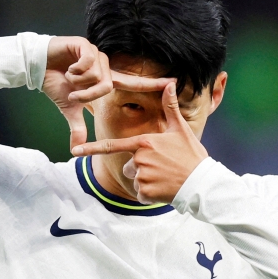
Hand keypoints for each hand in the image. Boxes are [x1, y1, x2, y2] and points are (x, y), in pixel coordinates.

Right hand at [42, 36, 173, 149]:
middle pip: (107, 86)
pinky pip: (88, 62)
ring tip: (69, 77)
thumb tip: (75, 149)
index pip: (133, 82)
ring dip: (80, 82)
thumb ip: (77, 127)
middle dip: (88, 94)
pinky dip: (76, 70)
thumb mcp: (69, 109)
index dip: (152, 83)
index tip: (173, 83)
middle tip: (74, 93)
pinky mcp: (85, 45)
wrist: (37, 68)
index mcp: (105, 78)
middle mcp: (104, 65)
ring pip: (97, 75)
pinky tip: (68, 67)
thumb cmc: (56, 85)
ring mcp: (96, 54)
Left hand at [71, 83, 208, 203]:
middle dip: (141, 169)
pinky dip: (150, 195)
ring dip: (147, 182)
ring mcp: (141, 176)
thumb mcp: (180, 130)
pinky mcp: (145, 192)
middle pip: (128, 166)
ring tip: (165, 178)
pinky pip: (140, 194)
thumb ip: (170, 107)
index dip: (91, 148)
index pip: (112, 145)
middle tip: (162, 168)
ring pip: (135, 179)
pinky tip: (164, 189)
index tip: (75, 150)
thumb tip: (169, 83)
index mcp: (144, 143)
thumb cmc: (192, 155)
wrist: (202, 183)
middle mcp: (139, 159)